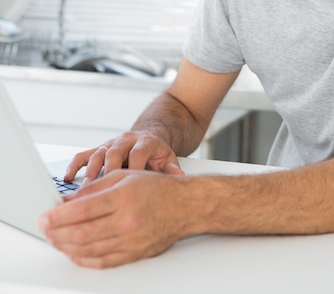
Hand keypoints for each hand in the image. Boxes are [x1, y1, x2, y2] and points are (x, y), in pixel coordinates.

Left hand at [40, 169, 187, 267]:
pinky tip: (74, 253)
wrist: (185, 206)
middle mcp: (127, 221)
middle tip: (44, 230)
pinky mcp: (134, 254)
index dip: (58, 216)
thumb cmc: (157, 188)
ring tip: (55, 240)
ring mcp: (131, 241)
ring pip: (89, 250)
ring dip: (66, 247)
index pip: (82, 210)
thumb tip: (68, 200)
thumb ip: (94, 188)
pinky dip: (84, 259)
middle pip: (82, 233)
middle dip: (57, 233)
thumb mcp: (125, 176)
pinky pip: (103, 261)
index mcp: (123, 197)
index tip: (45, 216)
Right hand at [64, 131, 183, 183]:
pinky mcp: (100, 148)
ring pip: (98, 153)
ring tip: (84, 189)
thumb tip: (178, 177)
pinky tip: (67, 177)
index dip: (133, 169)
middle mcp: (126, 140)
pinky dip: (75, 165)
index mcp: (144, 142)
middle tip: (101, 190)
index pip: (138, 154)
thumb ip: (171, 168)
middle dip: (108, 171)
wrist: (150, 136)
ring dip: (90, 171)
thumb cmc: (158, 153)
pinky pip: (84, 154)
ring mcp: (111, 143)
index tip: (129, 187)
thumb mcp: (169, 158)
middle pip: (115, 152)